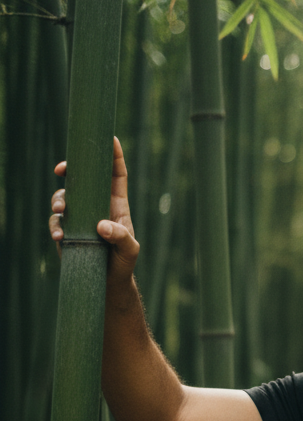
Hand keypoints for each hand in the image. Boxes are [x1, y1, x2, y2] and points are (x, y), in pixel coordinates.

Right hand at [49, 137, 139, 282]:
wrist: (108, 283)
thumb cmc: (123, 262)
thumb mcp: (130, 250)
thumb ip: (121, 237)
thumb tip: (101, 225)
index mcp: (116, 203)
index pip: (116, 174)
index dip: (113, 155)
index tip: (109, 138)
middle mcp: (96, 206)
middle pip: (82, 178)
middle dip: (70, 168)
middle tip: (61, 168)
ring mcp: (80, 217)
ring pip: (64, 197)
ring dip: (59, 199)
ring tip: (61, 210)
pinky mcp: (67, 231)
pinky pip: (56, 221)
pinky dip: (55, 225)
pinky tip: (59, 236)